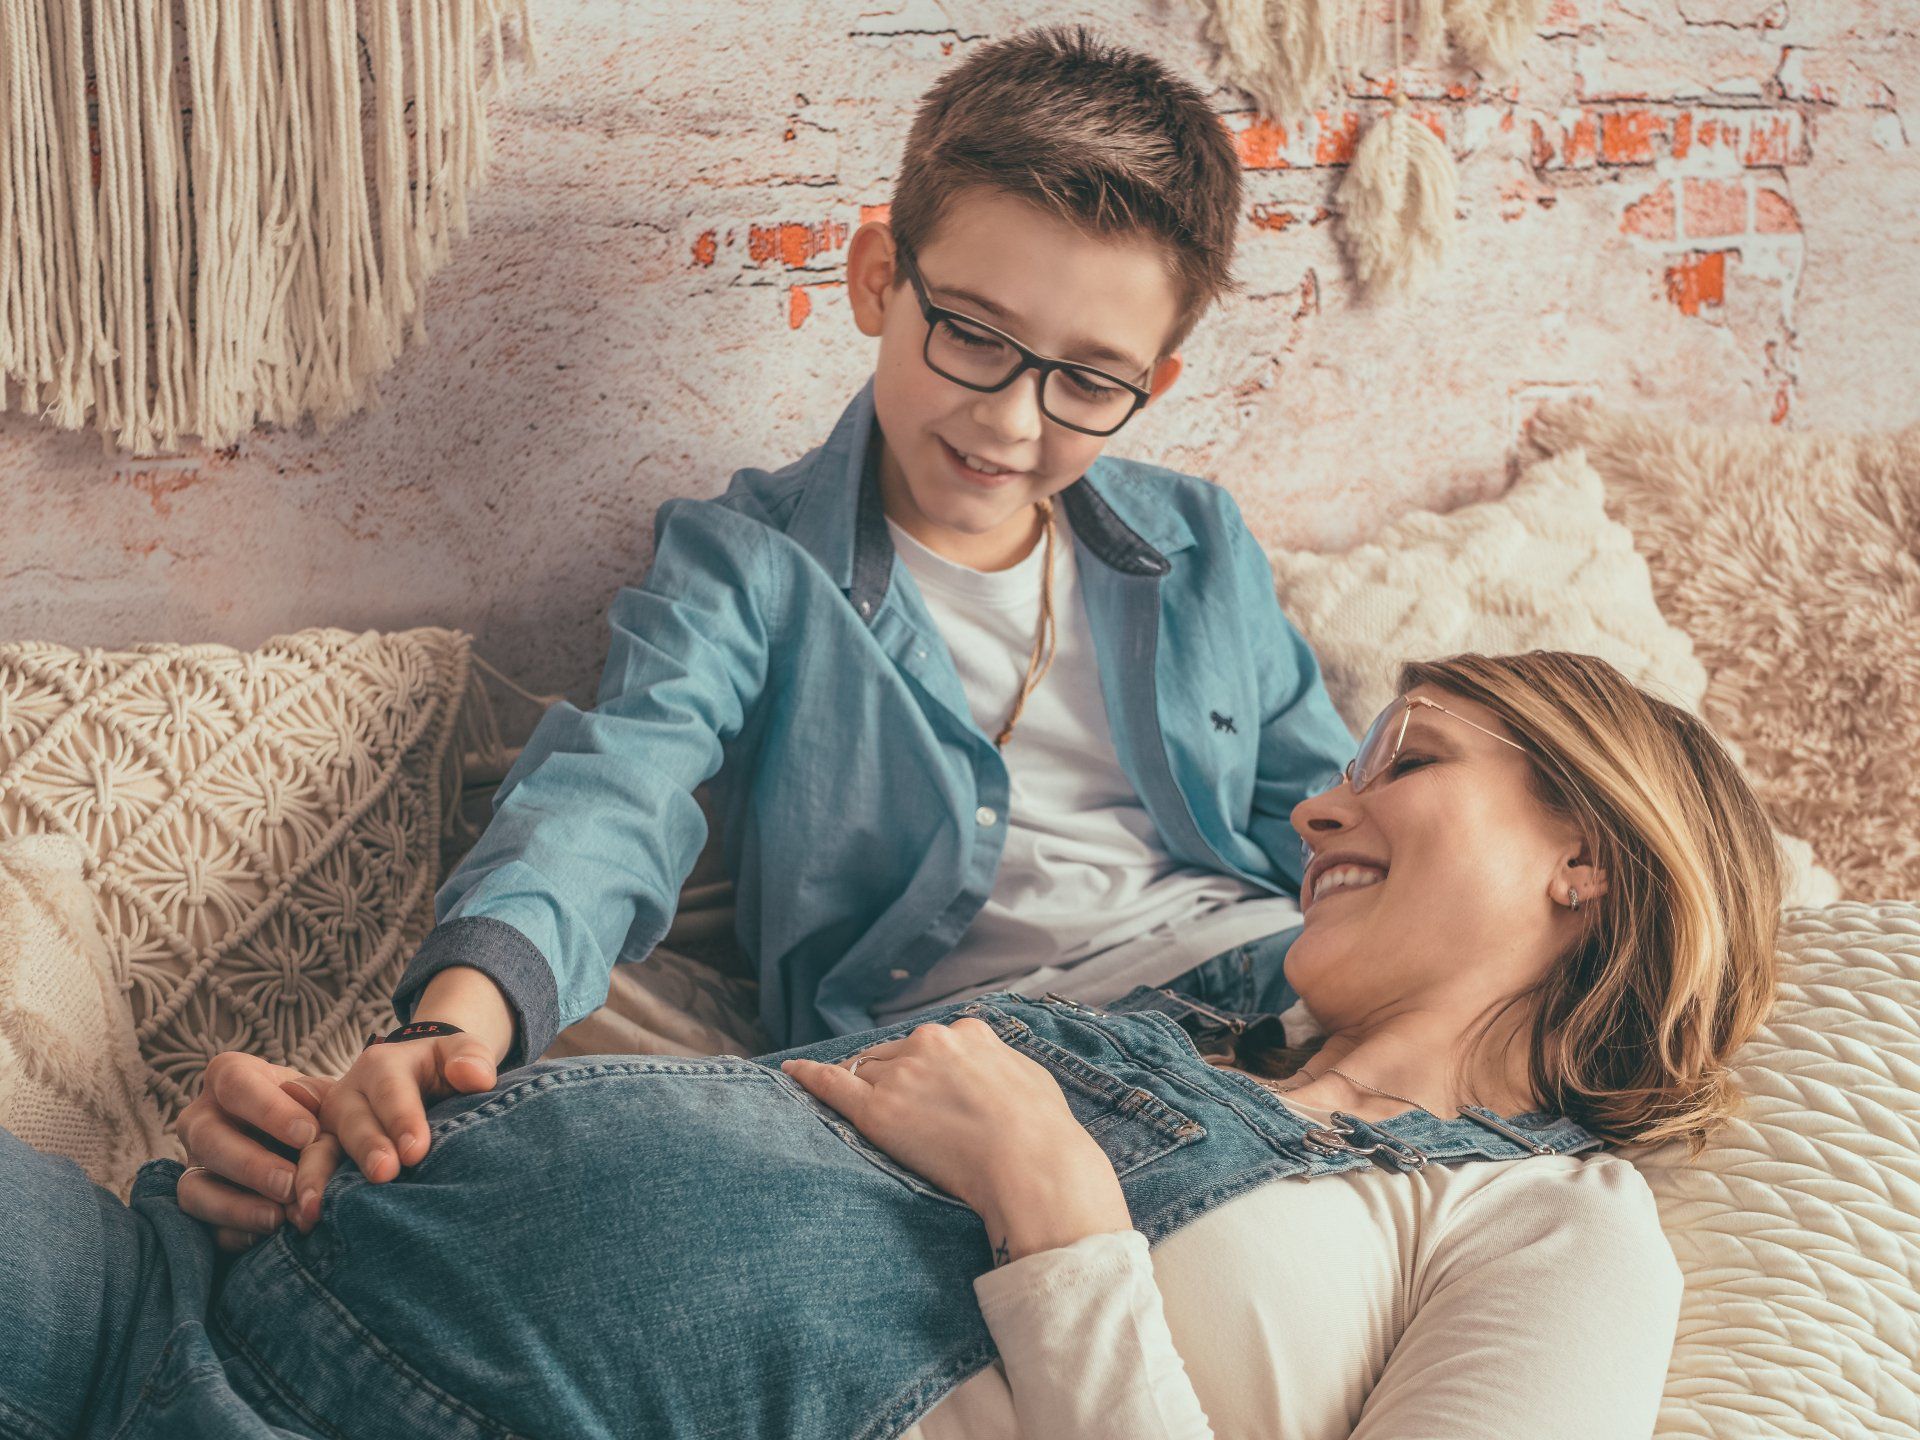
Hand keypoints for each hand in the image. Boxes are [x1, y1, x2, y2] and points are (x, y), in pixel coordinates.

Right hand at [175, 1051, 333, 1252]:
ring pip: (193, 1188)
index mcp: (229, 1076)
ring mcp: (194, 1163)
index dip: (270, 1111)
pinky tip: (266, 1233)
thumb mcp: (324, 1099)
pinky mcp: (198, 1202)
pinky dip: (233, 1231)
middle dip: (251, 1165)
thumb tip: (310, 1133)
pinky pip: (201, 1224)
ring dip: (236, 1206)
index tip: (307, 1134)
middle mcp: (201, 1117)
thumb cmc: (315, 1109)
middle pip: (208, 1138)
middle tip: (290, 1184)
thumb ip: (322, 1109)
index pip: (236, 1085)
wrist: (305, 1139)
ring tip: (278, 1218)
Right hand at [300, 1028, 500, 1228]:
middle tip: (384, 1174)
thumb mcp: (461, 1053)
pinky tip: (305, 1222)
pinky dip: (305, 1195)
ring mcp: (332, 1126)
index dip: (402, 1119)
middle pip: (353, 1121)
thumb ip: (472, 1058)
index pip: (392, 1091)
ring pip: (319, 1149)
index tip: (417, 1151)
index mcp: (383, 1065)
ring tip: (317, 1210)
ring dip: (316, 1178)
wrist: (424, 1078)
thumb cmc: (446, 1069)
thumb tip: (475, 1077)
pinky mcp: (325, 1154)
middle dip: (367, 1148)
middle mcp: (350, 1094)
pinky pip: (309, 1172)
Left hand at [781, 1018, 1128, 1258]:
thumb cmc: (1042, 1132)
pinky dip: (808, 1076)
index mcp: (968, 1034)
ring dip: (862, 1087)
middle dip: (892, 1078)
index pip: (929, 1045)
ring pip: (866, 1072)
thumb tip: (989, 1069)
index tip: (924, 1088)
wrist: (1032, 1165)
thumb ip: (998, 1065)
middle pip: (893, 1055)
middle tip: (902, 1112)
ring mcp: (901, 1075)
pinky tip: (790, 1073)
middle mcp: (930, 1044)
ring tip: (854, 1104)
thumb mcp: (1028, 1079)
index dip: (923, 1068)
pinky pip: (832, 1084)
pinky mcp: (877, 1110)